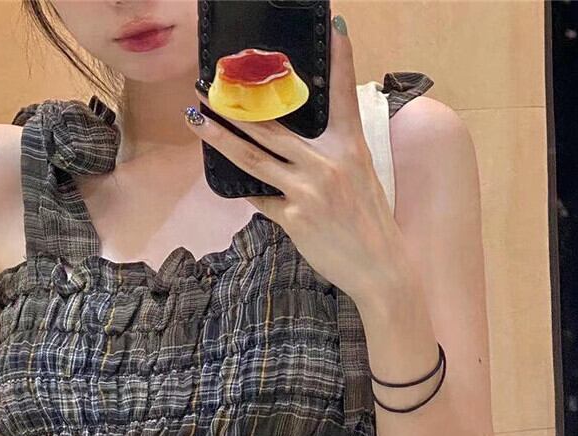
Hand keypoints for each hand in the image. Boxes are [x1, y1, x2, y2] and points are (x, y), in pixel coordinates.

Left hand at [185, 15, 406, 305]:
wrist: (380, 267)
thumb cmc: (369, 223)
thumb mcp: (360, 178)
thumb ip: (331, 157)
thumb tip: (294, 147)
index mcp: (351, 147)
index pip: (344, 96)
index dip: (339, 61)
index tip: (336, 27)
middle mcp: (329, 162)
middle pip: (273, 126)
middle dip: (237, 104)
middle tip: (209, 88)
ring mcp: (309, 189)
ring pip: (253, 157)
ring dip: (220, 137)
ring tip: (197, 121)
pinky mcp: (295, 216)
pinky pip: (260, 198)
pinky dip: (246, 191)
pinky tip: (229, 181)